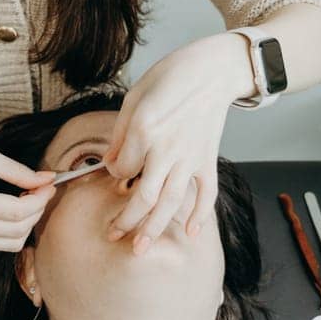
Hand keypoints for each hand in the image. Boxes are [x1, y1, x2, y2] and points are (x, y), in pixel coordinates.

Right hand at [0, 143, 55, 250]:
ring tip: (28, 200)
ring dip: (28, 223)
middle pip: (18, 230)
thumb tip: (46, 179)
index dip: (40, 199)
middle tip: (41, 190)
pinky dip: (13, 230)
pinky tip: (13, 210)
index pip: (17, 211)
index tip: (49, 184)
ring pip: (12, 242)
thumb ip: (17, 171)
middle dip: (38, 210)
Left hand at [103, 33, 252, 252]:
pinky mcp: (208, 159)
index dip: (114, 175)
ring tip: (140, 248)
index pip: (122, 168)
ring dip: (154, 228)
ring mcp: (190, 158)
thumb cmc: (169, 79)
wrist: (210, 71)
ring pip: (170, 203)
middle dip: (126, 221)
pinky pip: (206, 193)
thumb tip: (110, 162)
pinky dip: (200, 215)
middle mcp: (166, 150)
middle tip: (114, 236)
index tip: (115, 174)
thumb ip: (120, 134)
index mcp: (144, 131)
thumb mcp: (134, 98)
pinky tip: (189, 233)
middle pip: (144, 197)